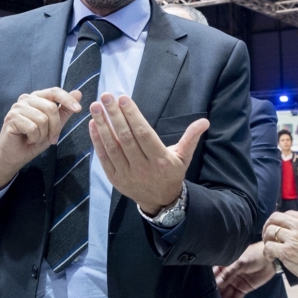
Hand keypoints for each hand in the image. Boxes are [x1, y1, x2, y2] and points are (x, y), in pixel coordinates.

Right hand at [0, 88, 81, 190]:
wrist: (15, 155)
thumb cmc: (34, 140)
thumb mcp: (54, 126)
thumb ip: (65, 110)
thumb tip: (78, 93)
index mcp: (37, 97)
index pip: (55, 92)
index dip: (67, 99)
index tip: (78, 109)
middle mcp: (26, 99)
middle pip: (51, 108)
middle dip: (55, 127)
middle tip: (51, 138)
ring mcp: (17, 107)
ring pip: (42, 119)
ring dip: (43, 135)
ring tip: (35, 138)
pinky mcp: (11, 118)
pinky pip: (32, 127)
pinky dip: (34, 138)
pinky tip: (28, 139)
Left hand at [88, 93, 208, 214]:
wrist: (160, 201)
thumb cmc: (171, 173)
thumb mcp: (184, 157)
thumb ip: (191, 138)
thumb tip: (205, 121)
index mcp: (160, 159)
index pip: (144, 134)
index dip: (132, 116)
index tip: (123, 98)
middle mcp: (142, 167)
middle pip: (126, 137)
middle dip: (114, 115)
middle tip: (106, 96)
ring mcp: (127, 174)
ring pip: (112, 147)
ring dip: (102, 125)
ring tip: (95, 107)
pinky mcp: (115, 179)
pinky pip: (104, 158)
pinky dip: (97, 141)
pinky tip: (92, 125)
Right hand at [214, 242, 275, 297]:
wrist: (269, 258)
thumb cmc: (253, 255)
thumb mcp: (239, 262)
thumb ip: (229, 273)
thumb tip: (217, 283)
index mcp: (224, 266)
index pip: (214, 276)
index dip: (210, 284)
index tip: (204, 293)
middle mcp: (228, 275)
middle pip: (220, 287)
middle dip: (215, 296)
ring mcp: (235, 282)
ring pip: (227, 294)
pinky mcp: (243, 289)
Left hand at [262, 211, 297, 286]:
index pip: (288, 214)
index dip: (280, 221)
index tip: (279, 228)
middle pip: (275, 218)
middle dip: (268, 225)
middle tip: (268, 235)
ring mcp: (292, 238)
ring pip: (270, 231)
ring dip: (266, 239)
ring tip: (269, 247)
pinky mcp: (286, 252)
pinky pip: (269, 247)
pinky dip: (267, 252)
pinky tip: (271, 257)